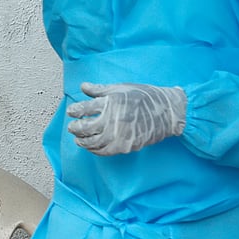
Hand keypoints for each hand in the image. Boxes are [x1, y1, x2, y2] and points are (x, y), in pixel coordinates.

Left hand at [66, 82, 185, 155]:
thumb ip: (99, 89)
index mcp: (111, 102)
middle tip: (71, 127)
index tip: (71, 112)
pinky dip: (96, 150)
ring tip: (78, 139)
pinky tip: (92, 147)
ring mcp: (121, 135)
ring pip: (94, 142)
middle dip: (76, 128)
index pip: (84, 109)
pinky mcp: (127, 146)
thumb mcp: (120, 87)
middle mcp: (114, 119)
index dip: (74, 111)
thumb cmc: (144, 96)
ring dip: (83, 141)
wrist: (168, 112)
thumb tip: (82, 87)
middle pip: (86, 127)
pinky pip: (106, 152)